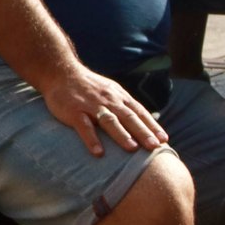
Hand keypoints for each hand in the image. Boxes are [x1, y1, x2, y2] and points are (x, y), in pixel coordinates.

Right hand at [42, 69, 168, 158]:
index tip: (164, 140)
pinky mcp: (74, 110)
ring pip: (109, 120)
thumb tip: (144, 124)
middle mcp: (108, 100)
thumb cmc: (89, 86)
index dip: (152, 125)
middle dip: (142, 132)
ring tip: (132, 149)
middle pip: (128, 117)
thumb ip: (125, 106)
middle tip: (154, 146)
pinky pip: (84, 126)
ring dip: (121, 134)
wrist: (61, 72)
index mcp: (118, 96)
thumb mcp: (111, 91)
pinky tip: (98, 152)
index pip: (139, 112)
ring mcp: (91, 105)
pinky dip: (92, 139)